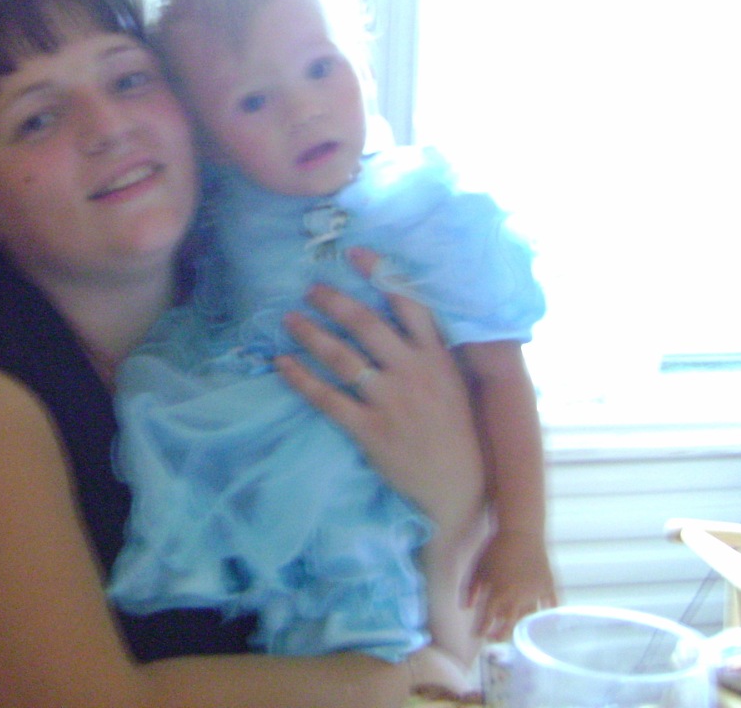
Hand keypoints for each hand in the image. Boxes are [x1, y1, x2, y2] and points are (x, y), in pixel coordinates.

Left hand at [274, 249, 485, 535]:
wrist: (459, 487)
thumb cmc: (455, 430)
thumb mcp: (455, 382)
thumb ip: (432, 348)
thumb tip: (405, 311)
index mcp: (437, 356)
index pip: (409, 302)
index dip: (380, 273)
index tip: (355, 252)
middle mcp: (414, 371)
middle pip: (366, 324)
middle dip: (333, 301)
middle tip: (310, 287)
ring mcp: (391, 401)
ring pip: (342, 357)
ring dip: (311, 333)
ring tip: (289, 318)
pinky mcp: (370, 430)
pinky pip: (327, 397)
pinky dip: (301, 377)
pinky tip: (282, 362)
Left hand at [466, 528, 557, 639]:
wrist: (520, 531)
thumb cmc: (495, 548)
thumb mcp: (477, 567)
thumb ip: (469, 589)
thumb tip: (466, 608)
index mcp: (498, 593)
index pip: (488, 619)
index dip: (481, 629)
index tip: (477, 636)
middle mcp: (517, 598)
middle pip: (510, 625)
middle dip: (501, 635)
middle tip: (494, 638)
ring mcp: (535, 593)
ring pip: (528, 617)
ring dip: (520, 625)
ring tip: (514, 628)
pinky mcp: (548, 586)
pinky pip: (550, 606)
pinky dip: (547, 614)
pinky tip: (544, 620)